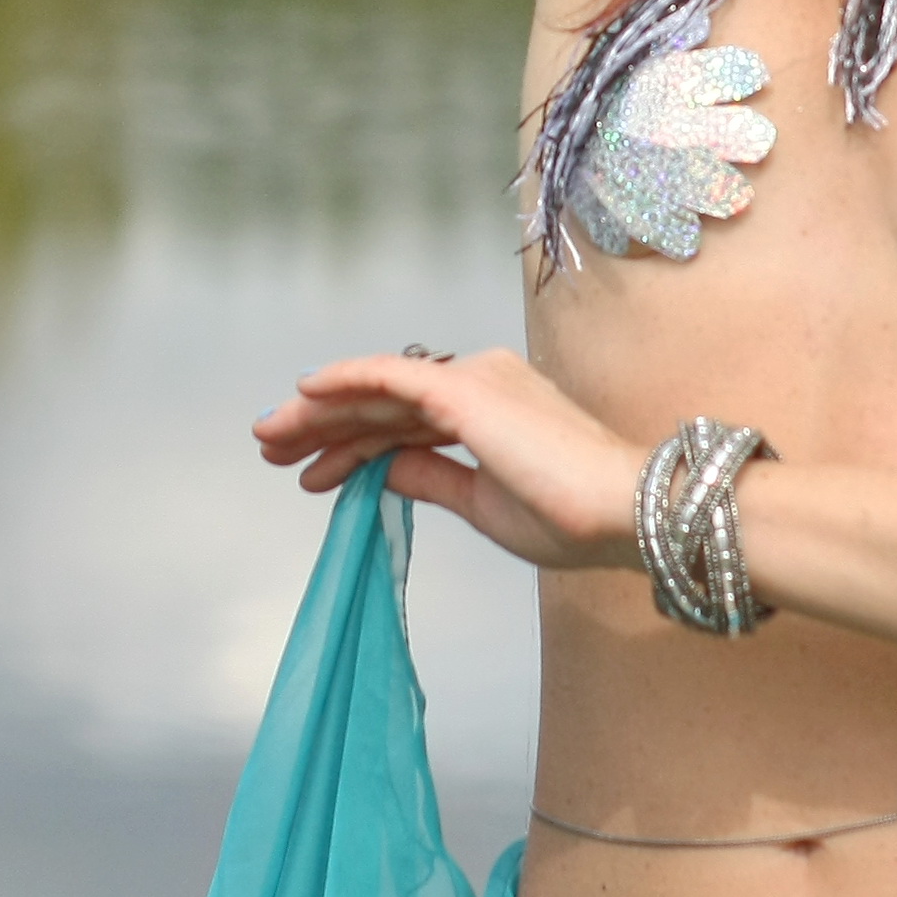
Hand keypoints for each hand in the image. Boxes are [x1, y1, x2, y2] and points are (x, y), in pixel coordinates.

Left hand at [253, 346, 646, 572]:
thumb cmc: (573, 518)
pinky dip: (345, 380)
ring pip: (378, 393)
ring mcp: (474, 381)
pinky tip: (306, 392)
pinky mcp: (464, 392)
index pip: (405, 423)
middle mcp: (481, 380)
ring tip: (272, 438)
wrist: (624, 512)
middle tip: (272, 449)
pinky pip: (389, 378)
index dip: (354, 447)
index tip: (314, 476)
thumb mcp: (484, 505)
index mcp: (492, 408)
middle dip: (323, 427)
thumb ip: (432, 479)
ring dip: (320, 414)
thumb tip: (383, 470)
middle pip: (384, 403)